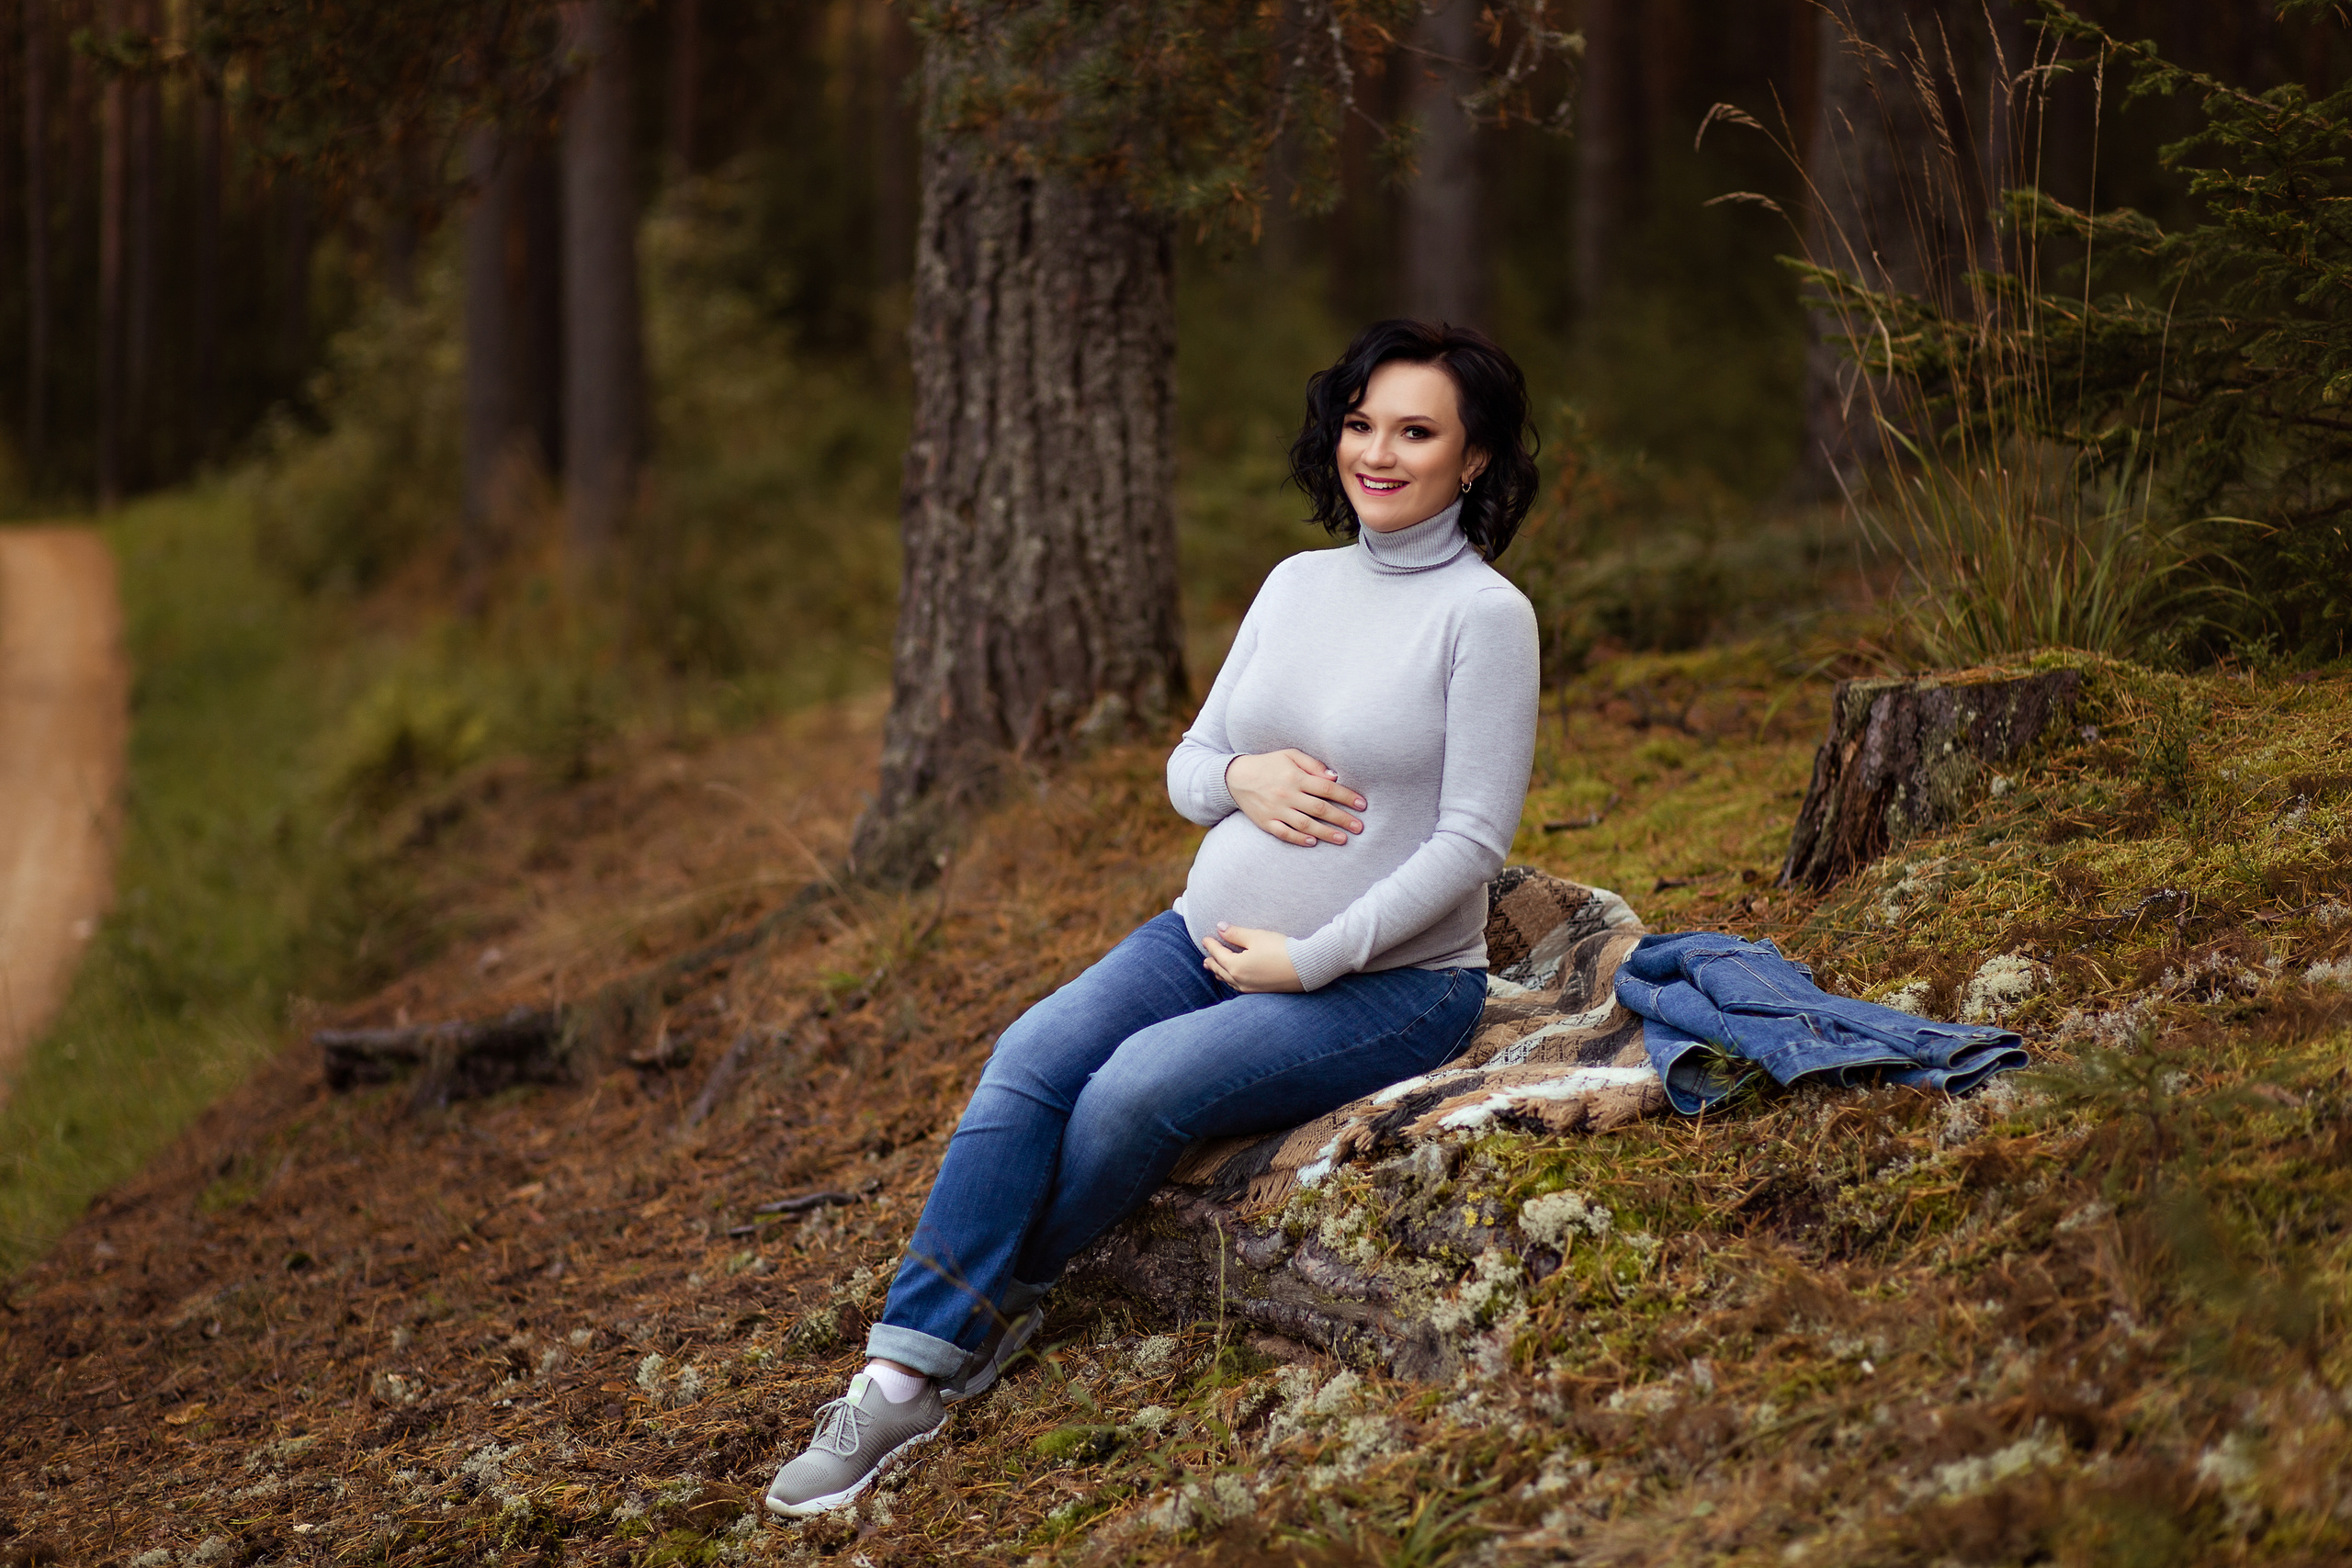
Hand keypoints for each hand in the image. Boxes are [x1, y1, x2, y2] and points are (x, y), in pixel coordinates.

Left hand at [1204, 924, 1302, 992]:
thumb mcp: (1256, 937)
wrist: (1305, 968)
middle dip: (1212, 962)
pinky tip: (1235, 980)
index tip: (1205, 939)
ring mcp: (1250, 988)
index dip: (1211, 944)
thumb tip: (1220, 928)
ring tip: (1215, 969)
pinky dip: (1231, 981)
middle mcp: (1240, 981)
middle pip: (1220, 970)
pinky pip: (1239, 987)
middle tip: (1206, 958)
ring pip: (1229, 981)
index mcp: (1235, 966)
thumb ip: (1235, 933)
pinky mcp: (1261, 991)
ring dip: (1220, 973)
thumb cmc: (1280, 950)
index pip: (1218, 953)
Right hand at [1225, 749, 1366, 846]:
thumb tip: (1334, 777)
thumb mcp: (1289, 755)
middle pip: (1320, 809)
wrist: (1235, 777)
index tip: (1361, 805)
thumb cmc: (1268, 764)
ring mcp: (1276, 810)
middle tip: (1359, 827)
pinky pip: (1284, 833)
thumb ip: (1313, 765)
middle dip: (1342, 819)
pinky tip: (1313, 843)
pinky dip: (1299, 839)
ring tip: (1343, 839)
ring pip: (1305, 824)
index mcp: (1295, 777)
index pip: (1327, 788)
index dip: (1346, 796)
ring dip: (1326, 833)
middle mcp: (1287, 794)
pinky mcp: (1265, 822)